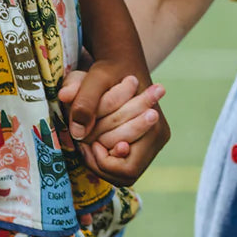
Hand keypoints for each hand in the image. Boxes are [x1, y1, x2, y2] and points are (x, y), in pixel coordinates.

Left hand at [58, 68, 168, 186]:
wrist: (121, 62)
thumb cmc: (110, 69)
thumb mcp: (96, 78)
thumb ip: (85, 100)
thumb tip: (78, 131)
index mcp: (155, 127)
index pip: (127, 168)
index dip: (103, 161)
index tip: (87, 142)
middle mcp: (158, 138)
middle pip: (125, 174)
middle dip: (99, 162)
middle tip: (83, 142)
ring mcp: (152, 142)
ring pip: (123, 173)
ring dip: (101, 162)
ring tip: (88, 141)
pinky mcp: (143, 143)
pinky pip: (122, 164)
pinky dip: (105, 157)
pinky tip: (95, 140)